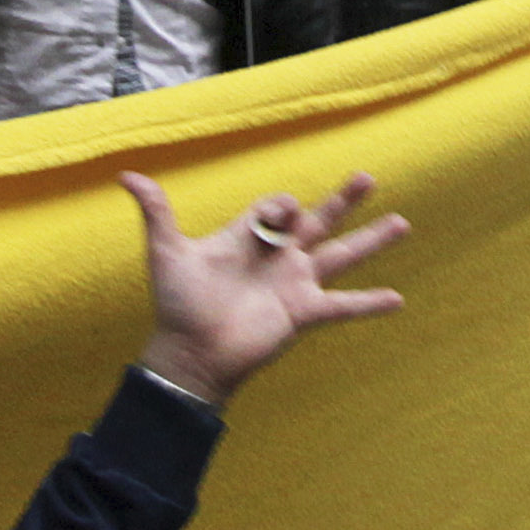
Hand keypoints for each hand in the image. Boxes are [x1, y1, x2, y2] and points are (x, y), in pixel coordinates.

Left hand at [127, 170, 407, 406]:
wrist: (191, 354)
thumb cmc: (178, 304)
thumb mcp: (167, 253)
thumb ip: (156, 213)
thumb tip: (126, 175)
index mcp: (249, 238)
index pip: (276, 207)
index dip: (280, 205)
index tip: (279, 215)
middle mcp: (277, 257)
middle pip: (318, 219)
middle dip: (342, 200)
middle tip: (367, 177)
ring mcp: (294, 284)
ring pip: (340, 254)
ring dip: (371, 240)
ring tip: (403, 223)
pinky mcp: (304, 312)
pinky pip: (343, 305)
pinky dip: (370, 303)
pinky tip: (398, 299)